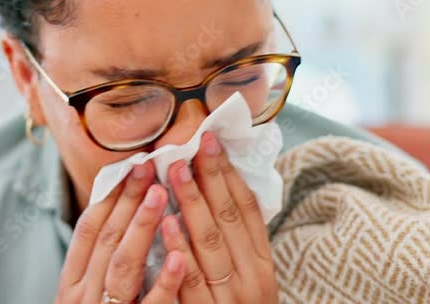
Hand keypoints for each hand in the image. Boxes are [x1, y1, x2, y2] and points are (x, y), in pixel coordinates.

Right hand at [56, 161, 185, 303]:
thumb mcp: (83, 296)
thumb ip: (98, 267)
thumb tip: (120, 221)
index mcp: (71, 283)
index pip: (88, 229)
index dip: (108, 196)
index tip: (130, 166)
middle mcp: (84, 294)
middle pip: (107, 238)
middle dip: (128, 199)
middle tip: (148, 166)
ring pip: (123, 263)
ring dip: (142, 225)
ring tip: (160, 193)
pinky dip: (165, 281)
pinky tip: (179, 257)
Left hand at [162, 132, 278, 302]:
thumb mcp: (246, 278)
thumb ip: (235, 241)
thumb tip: (219, 186)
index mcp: (263, 266)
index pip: (247, 210)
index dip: (228, 173)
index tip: (211, 141)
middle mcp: (251, 281)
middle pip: (228, 219)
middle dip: (209, 178)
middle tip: (190, 145)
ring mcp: (228, 299)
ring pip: (209, 244)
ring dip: (192, 204)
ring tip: (174, 172)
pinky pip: (190, 280)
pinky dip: (179, 249)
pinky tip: (167, 223)